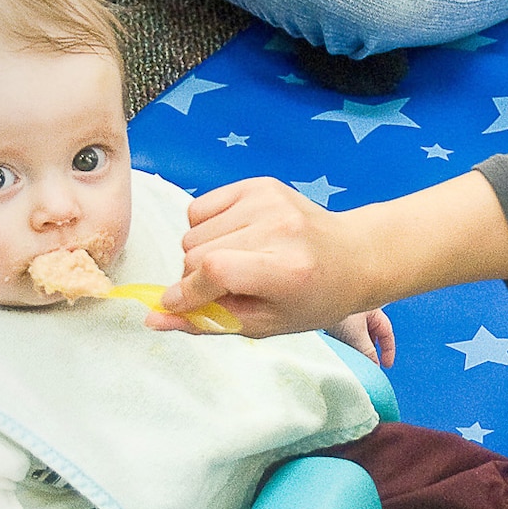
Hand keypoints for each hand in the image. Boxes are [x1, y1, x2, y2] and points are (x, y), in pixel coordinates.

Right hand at [151, 178, 373, 337]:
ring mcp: (268, 200)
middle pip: (195, 253)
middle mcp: (278, 228)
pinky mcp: (259, 185)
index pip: (215, 270)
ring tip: (239, 262)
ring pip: (192, 231)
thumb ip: (208, 321)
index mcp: (286, 269)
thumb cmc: (312, 299)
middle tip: (227, 288)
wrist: (354, 257)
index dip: (188, 292)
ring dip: (203, 253)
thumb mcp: (265, 324)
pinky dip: (208, 228)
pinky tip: (237, 239)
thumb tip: (153, 318)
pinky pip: (200, 208)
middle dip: (197, 278)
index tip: (176, 304)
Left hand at [330, 308, 396, 367]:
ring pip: (356, 334)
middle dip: (370, 350)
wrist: (315, 297)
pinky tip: (336, 345)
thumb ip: (368, 352)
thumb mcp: (357, 335)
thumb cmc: (337, 305)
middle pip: (372, 335)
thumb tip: (373, 365)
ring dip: (354, 346)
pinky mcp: (333, 316)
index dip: (388, 350)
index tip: (385, 365)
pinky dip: (342, 341)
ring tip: (349, 355)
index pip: (387, 334)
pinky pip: (342, 332)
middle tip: (365, 363)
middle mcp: (363, 312)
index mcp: (375, 313)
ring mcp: (348, 314)